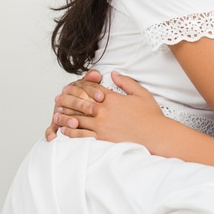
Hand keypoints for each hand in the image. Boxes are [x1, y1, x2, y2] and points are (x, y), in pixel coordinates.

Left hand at [52, 71, 166, 144]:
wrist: (156, 136)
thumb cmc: (151, 117)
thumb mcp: (141, 93)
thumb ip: (126, 82)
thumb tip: (114, 73)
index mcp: (112, 99)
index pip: (90, 90)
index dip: (78, 87)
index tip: (70, 87)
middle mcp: (104, 112)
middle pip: (79, 104)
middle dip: (67, 101)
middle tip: (57, 100)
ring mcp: (102, 126)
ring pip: (77, 120)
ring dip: (65, 117)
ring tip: (56, 115)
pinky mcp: (102, 139)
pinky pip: (82, 135)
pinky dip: (71, 133)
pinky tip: (65, 131)